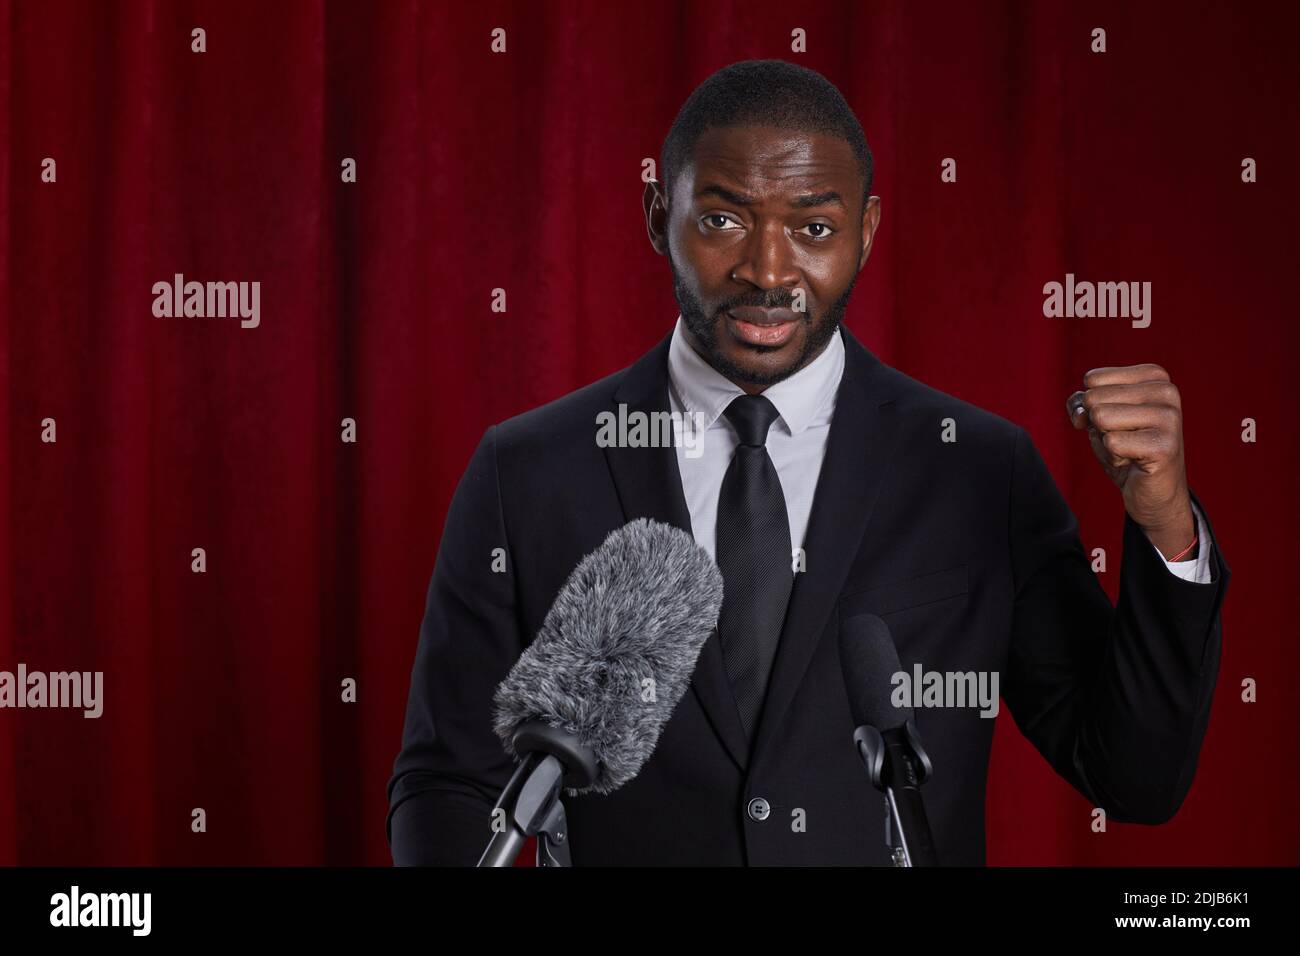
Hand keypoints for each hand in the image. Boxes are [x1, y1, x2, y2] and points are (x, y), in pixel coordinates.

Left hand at [1067, 364, 1195, 559]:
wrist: (1152, 491)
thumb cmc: (1125, 448)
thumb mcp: (1096, 417)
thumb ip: (1080, 403)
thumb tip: (1081, 413)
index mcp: (1154, 376)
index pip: (1092, 379)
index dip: (1088, 405)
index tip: (1111, 420)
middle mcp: (1167, 391)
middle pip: (1095, 398)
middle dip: (1097, 425)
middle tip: (1122, 439)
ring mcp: (1169, 418)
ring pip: (1101, 418)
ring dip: (1106, 441)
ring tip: (1128, 449)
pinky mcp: (1164, 445)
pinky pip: (1111, 442)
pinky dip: (1114, 457)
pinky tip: (1134, 462)